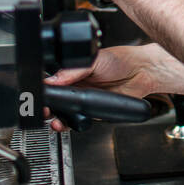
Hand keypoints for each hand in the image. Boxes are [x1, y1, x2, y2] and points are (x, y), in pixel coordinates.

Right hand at [43, 43, 159, 132]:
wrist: (142, 72)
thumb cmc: (120, 60)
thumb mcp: (93, 60)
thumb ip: (73, 70)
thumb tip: (53, 79)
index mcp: (74, 73)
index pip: (54, 83)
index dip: (47, 92)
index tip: (41, 96)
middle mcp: (78, 87)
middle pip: (57, 101)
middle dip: (48, 108)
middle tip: (45, 111)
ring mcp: (86, 101)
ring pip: (66, 114)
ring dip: (58, 119)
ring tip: (56, 121)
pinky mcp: (95, 112)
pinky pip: (80, 121)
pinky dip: (72, 124)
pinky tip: (68, 123)